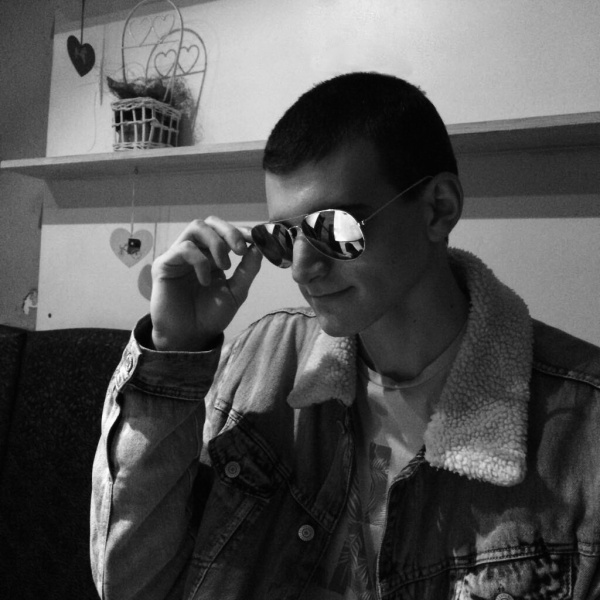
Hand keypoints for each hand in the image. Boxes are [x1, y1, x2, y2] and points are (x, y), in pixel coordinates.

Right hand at [150, 217, 262, 350]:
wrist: (190, 337)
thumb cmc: (210, 316)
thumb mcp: (236, 292)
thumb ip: (247, 270)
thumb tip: (258, 247)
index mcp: (212, 256)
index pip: (224, 232)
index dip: (241, 231)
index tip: (256, 239)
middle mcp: (195, 252)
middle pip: (210, 223)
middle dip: (229, 231)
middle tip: (240, 250)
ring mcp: (179, 256)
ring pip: (196, 227)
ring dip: (216, 243)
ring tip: (224, 266)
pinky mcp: (164, 264)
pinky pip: (184, 248)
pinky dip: (200, 261)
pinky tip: (205, 281)